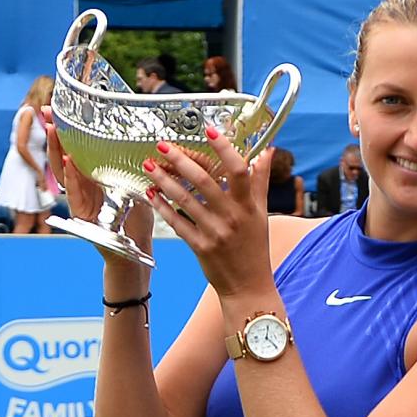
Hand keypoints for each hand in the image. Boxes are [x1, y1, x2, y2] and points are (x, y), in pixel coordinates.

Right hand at [41, 109, 154, 255]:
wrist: (135, 248)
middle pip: (64, 154)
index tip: (59, 108)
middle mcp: (83, 184)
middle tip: (46, 111)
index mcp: (94, 173)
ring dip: (57, 150)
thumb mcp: (137, 183)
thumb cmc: (136, 216)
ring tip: (51, 130)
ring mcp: (80, 198)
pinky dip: (71, 178)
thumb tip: (144, 132)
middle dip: (54, 133)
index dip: (68, 128)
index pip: (77, 146)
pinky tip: (68, 162)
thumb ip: (131, 163)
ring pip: (63, 171)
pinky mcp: (81, 215)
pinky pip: (73, 194)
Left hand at [142, 128, 273, 299]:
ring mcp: (215, 232)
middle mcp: (232, 216)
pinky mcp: (200, 247)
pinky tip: (152, 193)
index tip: (208, 129)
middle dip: (180, 160)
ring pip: (185, 200)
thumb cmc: (255, 248)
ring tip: (149, 166)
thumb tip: (268, 151)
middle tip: (162, 145)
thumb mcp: (262, 213)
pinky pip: (178, 223)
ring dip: (165, 181)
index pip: (238, 169)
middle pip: (204, 181)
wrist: (248, 287)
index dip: (224, 148)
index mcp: (248, 205)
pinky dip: (163, 207)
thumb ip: (261, 180)